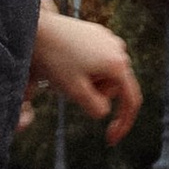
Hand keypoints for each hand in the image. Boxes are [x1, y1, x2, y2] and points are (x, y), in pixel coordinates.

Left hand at [29, 7, 143, 144]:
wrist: (37, 28)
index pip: (131, 101)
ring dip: (90, 82)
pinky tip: (66, 62)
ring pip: (105, 74)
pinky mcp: (97, 34)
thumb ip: (96, 108)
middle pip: (115, 87)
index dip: (123, 123)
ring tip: (66, 72)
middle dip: (97, 95)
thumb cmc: (54, 60)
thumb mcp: (75, 92)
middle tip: (71, 88)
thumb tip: (104, 111)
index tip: (110, 140)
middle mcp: (119, 49)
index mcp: (117, 65)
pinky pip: (97, 60)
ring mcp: (108, 39)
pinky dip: (86, 69)